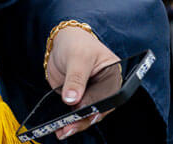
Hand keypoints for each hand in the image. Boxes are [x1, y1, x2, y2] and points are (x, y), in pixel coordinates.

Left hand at [45, 25, 120, 139]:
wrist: (63, 41)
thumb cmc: (76, 44)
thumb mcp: (77, 57)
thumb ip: (75, 78)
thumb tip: (71, 99)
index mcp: (114, 76)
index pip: (108, 95)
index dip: (96, 105)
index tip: (82, 111)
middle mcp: (105, 89)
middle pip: (99, 109)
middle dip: (84, 119)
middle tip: (69, 126)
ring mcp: (92, 95)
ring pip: (87, 114)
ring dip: (75, 124)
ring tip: (62, 130)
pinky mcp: (79, 99)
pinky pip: (76, 112)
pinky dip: (68, 120)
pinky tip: (59, 126)